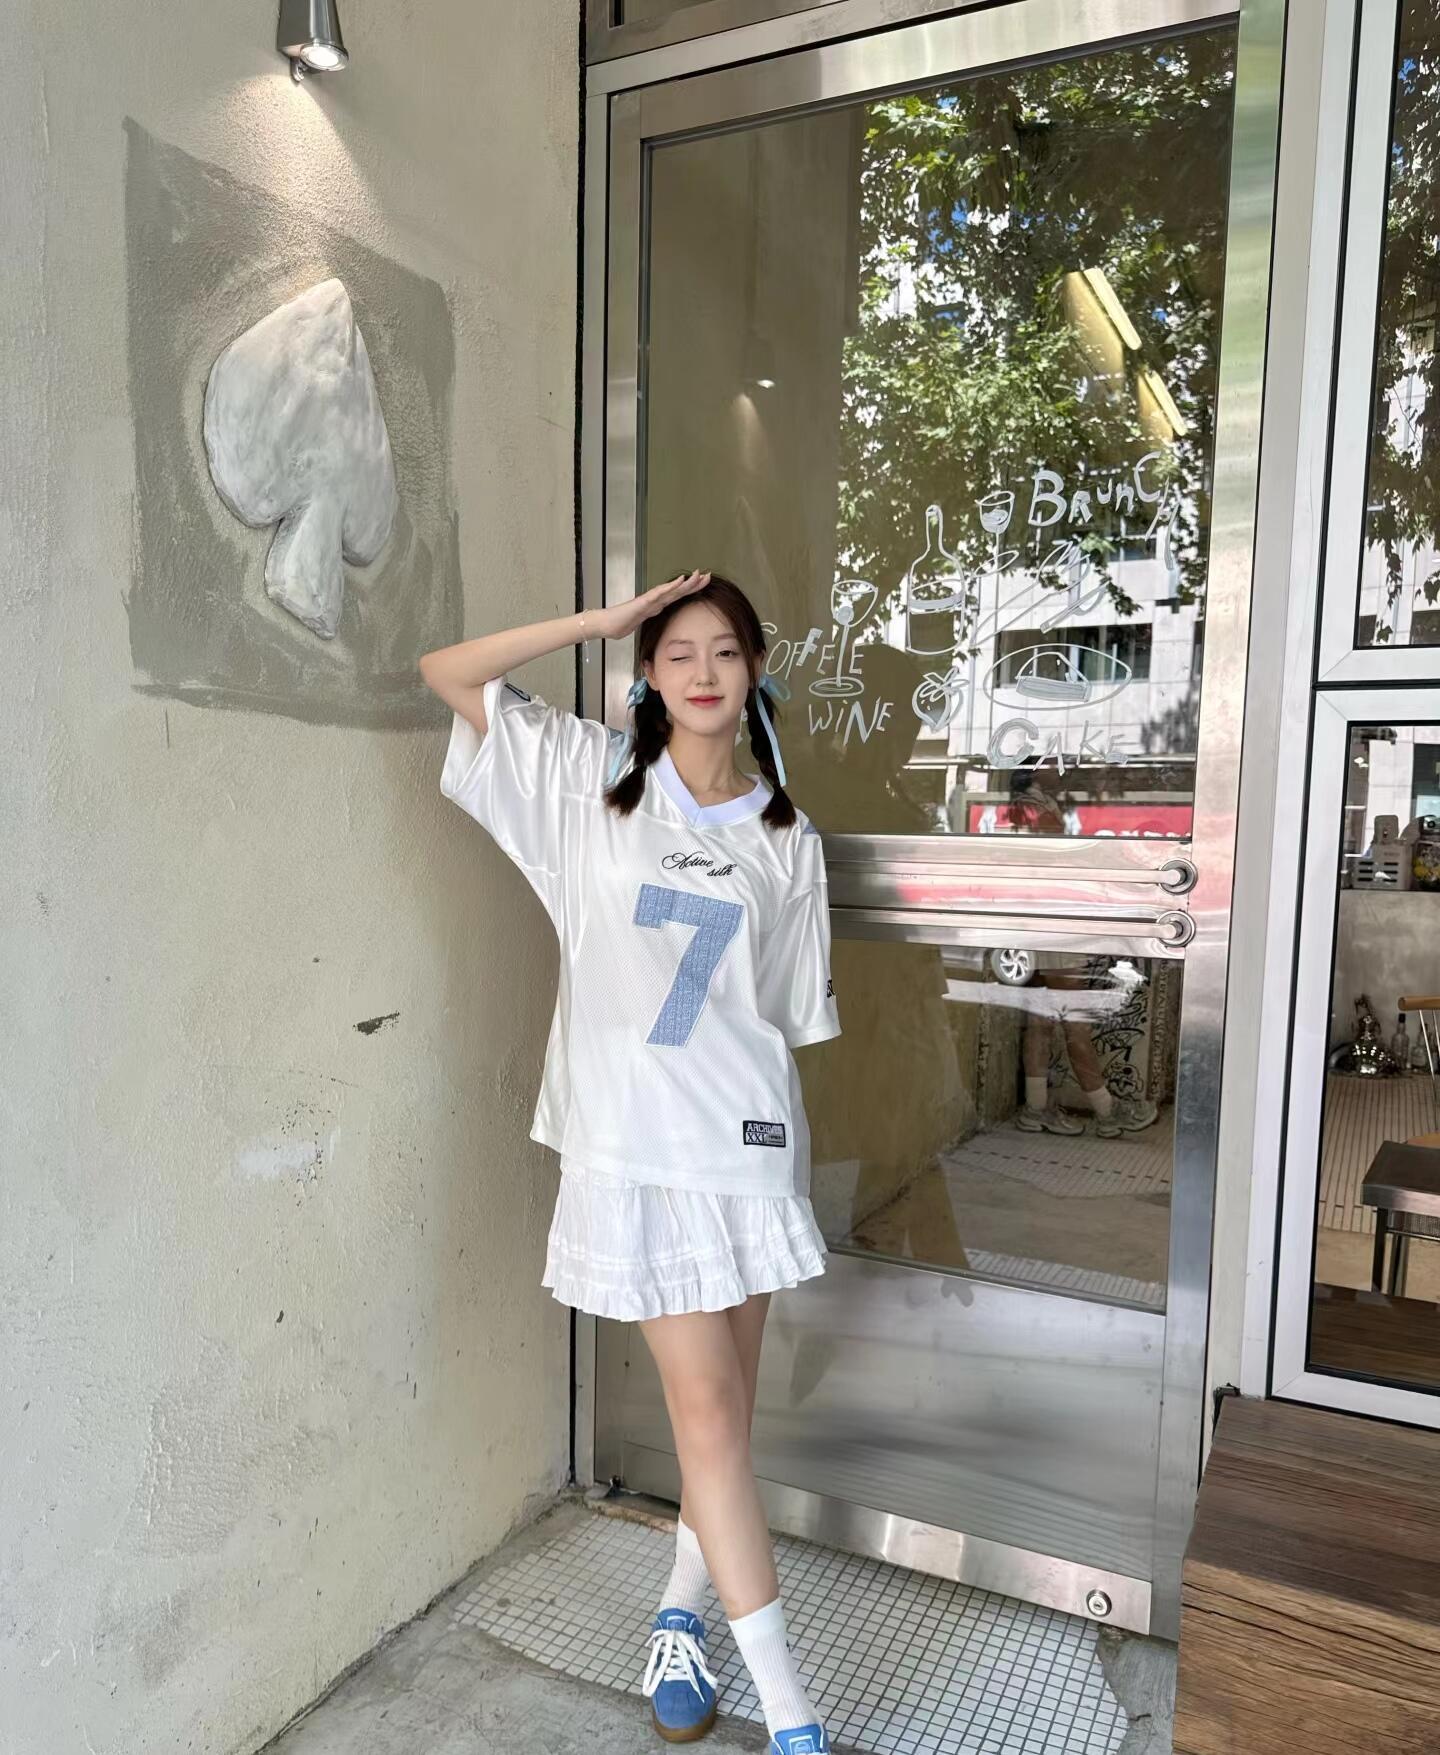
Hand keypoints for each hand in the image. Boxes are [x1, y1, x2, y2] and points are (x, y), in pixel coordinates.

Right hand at [585, 570, 710, 641]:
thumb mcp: (643, 620)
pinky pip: (659, 593)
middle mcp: (655, 599)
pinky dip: (671, 586)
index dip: (691, 589)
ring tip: (698, 575)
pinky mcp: (643, 602)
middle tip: (708, 574)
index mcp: (657, 604)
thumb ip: (651, 614)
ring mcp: (649, 599)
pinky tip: (680, 581)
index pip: (678, 595)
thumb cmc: (621, 623)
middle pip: (678, 590)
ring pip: (671, 589)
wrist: (606, 625)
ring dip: (686, 582)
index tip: (704, 584)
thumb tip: (660, 610)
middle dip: (694, 583)